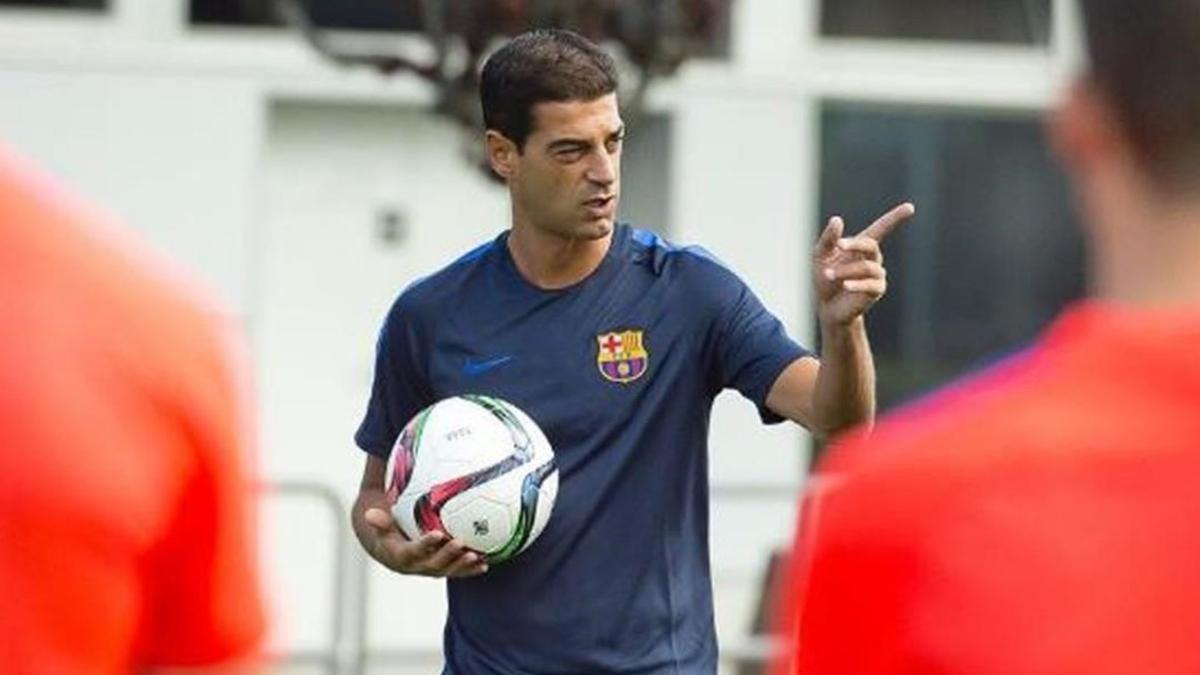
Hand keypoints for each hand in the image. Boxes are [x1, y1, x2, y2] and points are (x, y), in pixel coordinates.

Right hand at [361, 506, 488, 577]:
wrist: (392, 553)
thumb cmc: (389, 533)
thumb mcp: (382, 527)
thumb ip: (379, 521)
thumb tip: (370, 513)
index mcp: (402, 556)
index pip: (414, 551)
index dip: (425, 544)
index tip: (437, 534)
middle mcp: (418, 567)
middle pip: (434, 564)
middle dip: (448, 555)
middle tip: (460, 542)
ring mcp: (431, 570)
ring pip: (448, 570)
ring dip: (462, 565)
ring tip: (477, 556)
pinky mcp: (442, 570)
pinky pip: (457, 572)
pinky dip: (471, 569)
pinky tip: (486, 563)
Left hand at [813, 202, 914, 327]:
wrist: (828, 306)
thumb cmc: (825, 278)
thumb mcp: (820, 255)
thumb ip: (828, 239)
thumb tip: (837, 219)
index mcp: (861, 246)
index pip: (881, 228)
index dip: (895, 218)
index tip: (910, 207)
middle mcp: (872, 258)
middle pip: (870, 244)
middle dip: (854, 244)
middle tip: (838, 245)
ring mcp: (877, 274)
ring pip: (866, 267)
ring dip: (845, 270)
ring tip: (828, 275)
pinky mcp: (876, 290)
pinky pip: (870, 284)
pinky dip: (857, 284)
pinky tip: (845, 285)